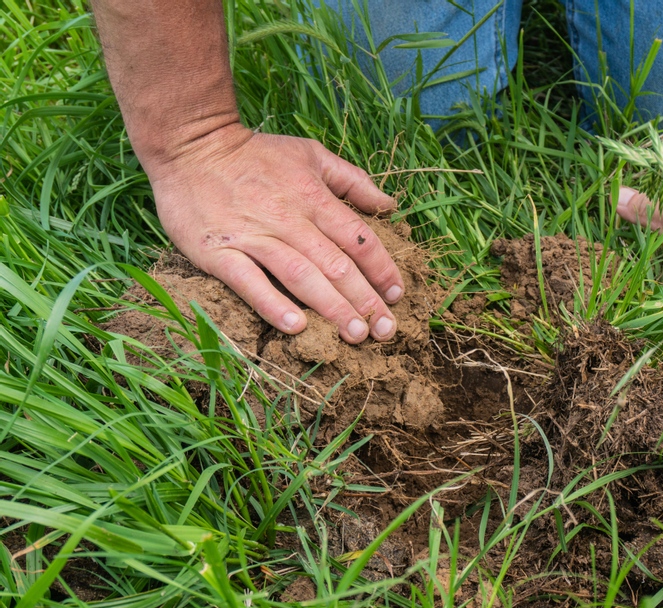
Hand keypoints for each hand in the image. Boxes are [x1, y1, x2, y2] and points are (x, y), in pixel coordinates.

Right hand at [146, 123, 402, 342]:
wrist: (190, 144)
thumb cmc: (256, 153)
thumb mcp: (310, 154)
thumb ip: (353, 180)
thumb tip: (390, 204)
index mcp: (314, 197)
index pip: (359, 239)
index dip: (383, 270)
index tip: (398, 296)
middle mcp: (289, 218)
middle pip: (336, 265)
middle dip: (365, 301)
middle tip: (386, 331)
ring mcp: (253, 236)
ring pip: (300, 276)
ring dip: (331, 307)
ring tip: (355, 334)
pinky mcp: (218, 251)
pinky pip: (248, 281)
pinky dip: (272, 304)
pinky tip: (295, 327)